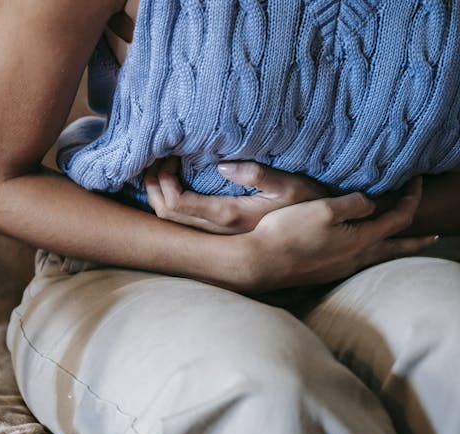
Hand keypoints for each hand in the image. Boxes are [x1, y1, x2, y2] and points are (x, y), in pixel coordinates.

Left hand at [144, 158, 327, 233]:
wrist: (320, 237)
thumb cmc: (309, 206)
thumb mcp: (292, 186)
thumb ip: (259, 175)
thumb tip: (222, 166)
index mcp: (229, 216)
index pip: (177, 204)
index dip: (163, 181)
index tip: (169, 156)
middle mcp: (217, 231)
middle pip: (165, 215)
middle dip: (153, 186)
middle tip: (157, 158)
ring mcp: (217, 235)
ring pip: (170, 222)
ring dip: (158, 195)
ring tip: (161, 168)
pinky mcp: (220, 233)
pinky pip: (182, 222)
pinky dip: (169, 202)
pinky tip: (173, 184)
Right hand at [244, 177, 437, 289]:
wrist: (259, 262)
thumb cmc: (288, 233)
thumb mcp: (323, 208)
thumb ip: (353, 203)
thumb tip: (370, 203)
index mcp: (360, 240)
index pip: (399, 218)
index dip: (411, 198)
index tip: (416, 181)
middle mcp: (355, 258)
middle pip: (396, 248)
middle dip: (416, 241)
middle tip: (434, 237)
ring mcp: (339, 268)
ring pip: (377, 257)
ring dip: (393, 248)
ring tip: (400, 245)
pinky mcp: (323, 272)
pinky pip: (357, 261)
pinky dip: (370, 252)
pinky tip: (359, 251)